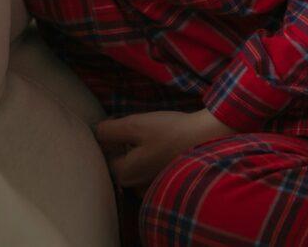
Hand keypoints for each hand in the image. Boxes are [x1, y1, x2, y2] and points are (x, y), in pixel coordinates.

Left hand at [93, 109, 238, 192]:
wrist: (211, 138)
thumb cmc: (171, 131)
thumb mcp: (135, 124)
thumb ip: (110, 130)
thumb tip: (96, 132)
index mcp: (124, 174)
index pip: (104, 154)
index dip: (109, 135)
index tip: (121, 120)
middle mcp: (136, 186)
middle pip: (119, 161)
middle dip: (122, 144)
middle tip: (135, 125)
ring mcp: (153, 186)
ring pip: (135, 165)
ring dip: (138, 150)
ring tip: (150, 132)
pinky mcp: (168, 180)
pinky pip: (150, 168)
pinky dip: (152, 155)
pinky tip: (163, 142)